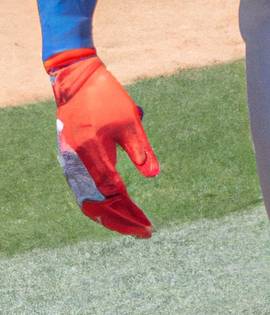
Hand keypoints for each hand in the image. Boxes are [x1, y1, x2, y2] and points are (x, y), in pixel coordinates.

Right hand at [47, 52, 159, 237]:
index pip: (112, 195)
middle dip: (121, 220)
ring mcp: (70, 163)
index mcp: (92, 155)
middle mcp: (76, 164)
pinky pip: (83, 190)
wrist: (77, 82)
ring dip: (110, 214)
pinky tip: (114, 207)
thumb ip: (141, 150)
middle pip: (97, 205)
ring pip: (88, 200)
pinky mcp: (70, 160)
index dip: (130, 211)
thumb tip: (154, 176)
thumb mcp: (130, 122)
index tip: (147, 225)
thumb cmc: (107, 98)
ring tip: (133, 224)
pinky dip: (99, 202)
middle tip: (145, 232)